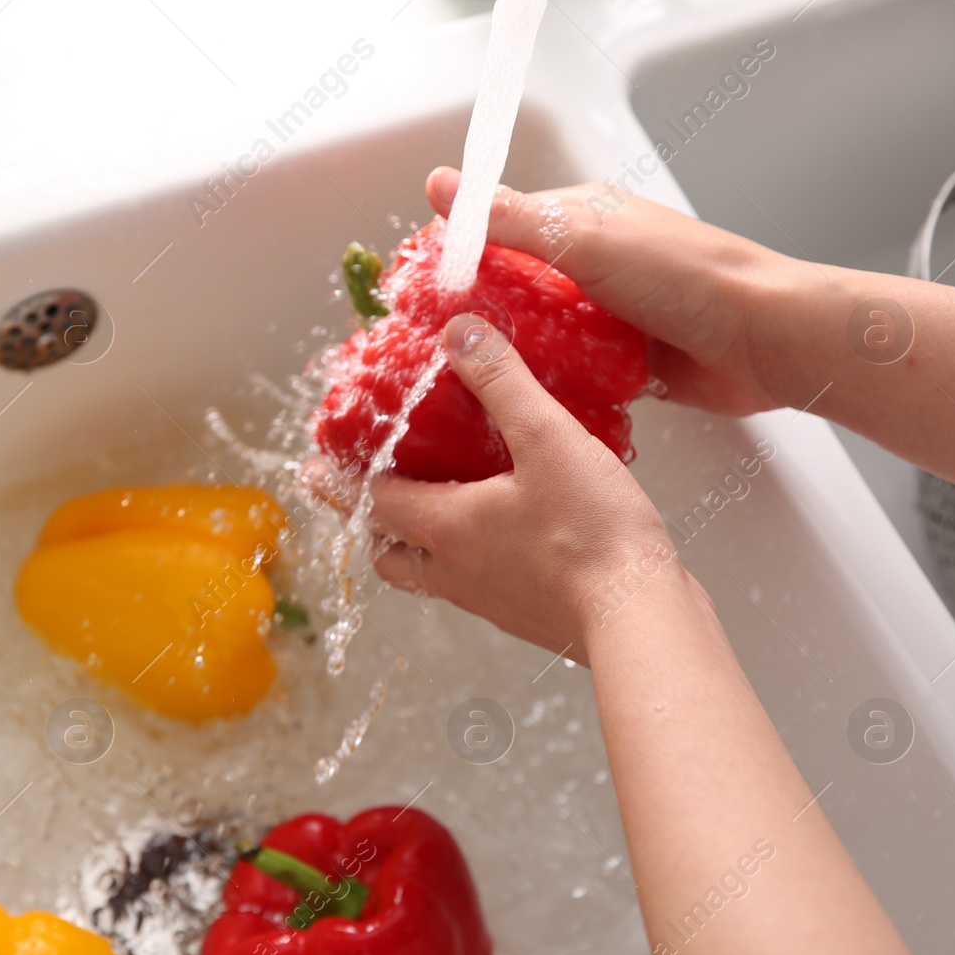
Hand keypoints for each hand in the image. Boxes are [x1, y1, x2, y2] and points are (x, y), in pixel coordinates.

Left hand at [370, 314, 681, 658]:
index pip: (370, 504)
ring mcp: (491, 600)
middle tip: (375, 493)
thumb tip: (459, 335)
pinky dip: (473, 558)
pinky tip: (510, 530)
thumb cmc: (594, 537)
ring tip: (441, 507)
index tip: (313, 471)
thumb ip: (501, 383)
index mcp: (446, 528)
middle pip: (391, 554)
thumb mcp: (547, 438)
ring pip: (432, 575)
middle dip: (375, 524)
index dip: (338, 483)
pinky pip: (480, 585)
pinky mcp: (528, 614)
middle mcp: (456, 572)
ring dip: (422, 545)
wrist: (641, 619)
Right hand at [425, 166, 795, 417]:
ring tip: (459, 380)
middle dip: (475, 312)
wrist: (761, 340)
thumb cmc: (684, 278)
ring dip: (509, 353)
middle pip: (513, 287)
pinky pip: (568, 373)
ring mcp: (606, 315)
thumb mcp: (583, 240)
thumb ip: (508, 219)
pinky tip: (513, 402)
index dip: (455, 256)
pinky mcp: (621, 362)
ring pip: (537, 334)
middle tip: (427, 345)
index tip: (415, 289)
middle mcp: (591, 264)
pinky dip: (544, 385)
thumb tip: (440, 185)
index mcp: (582, 219)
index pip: (498, 228)